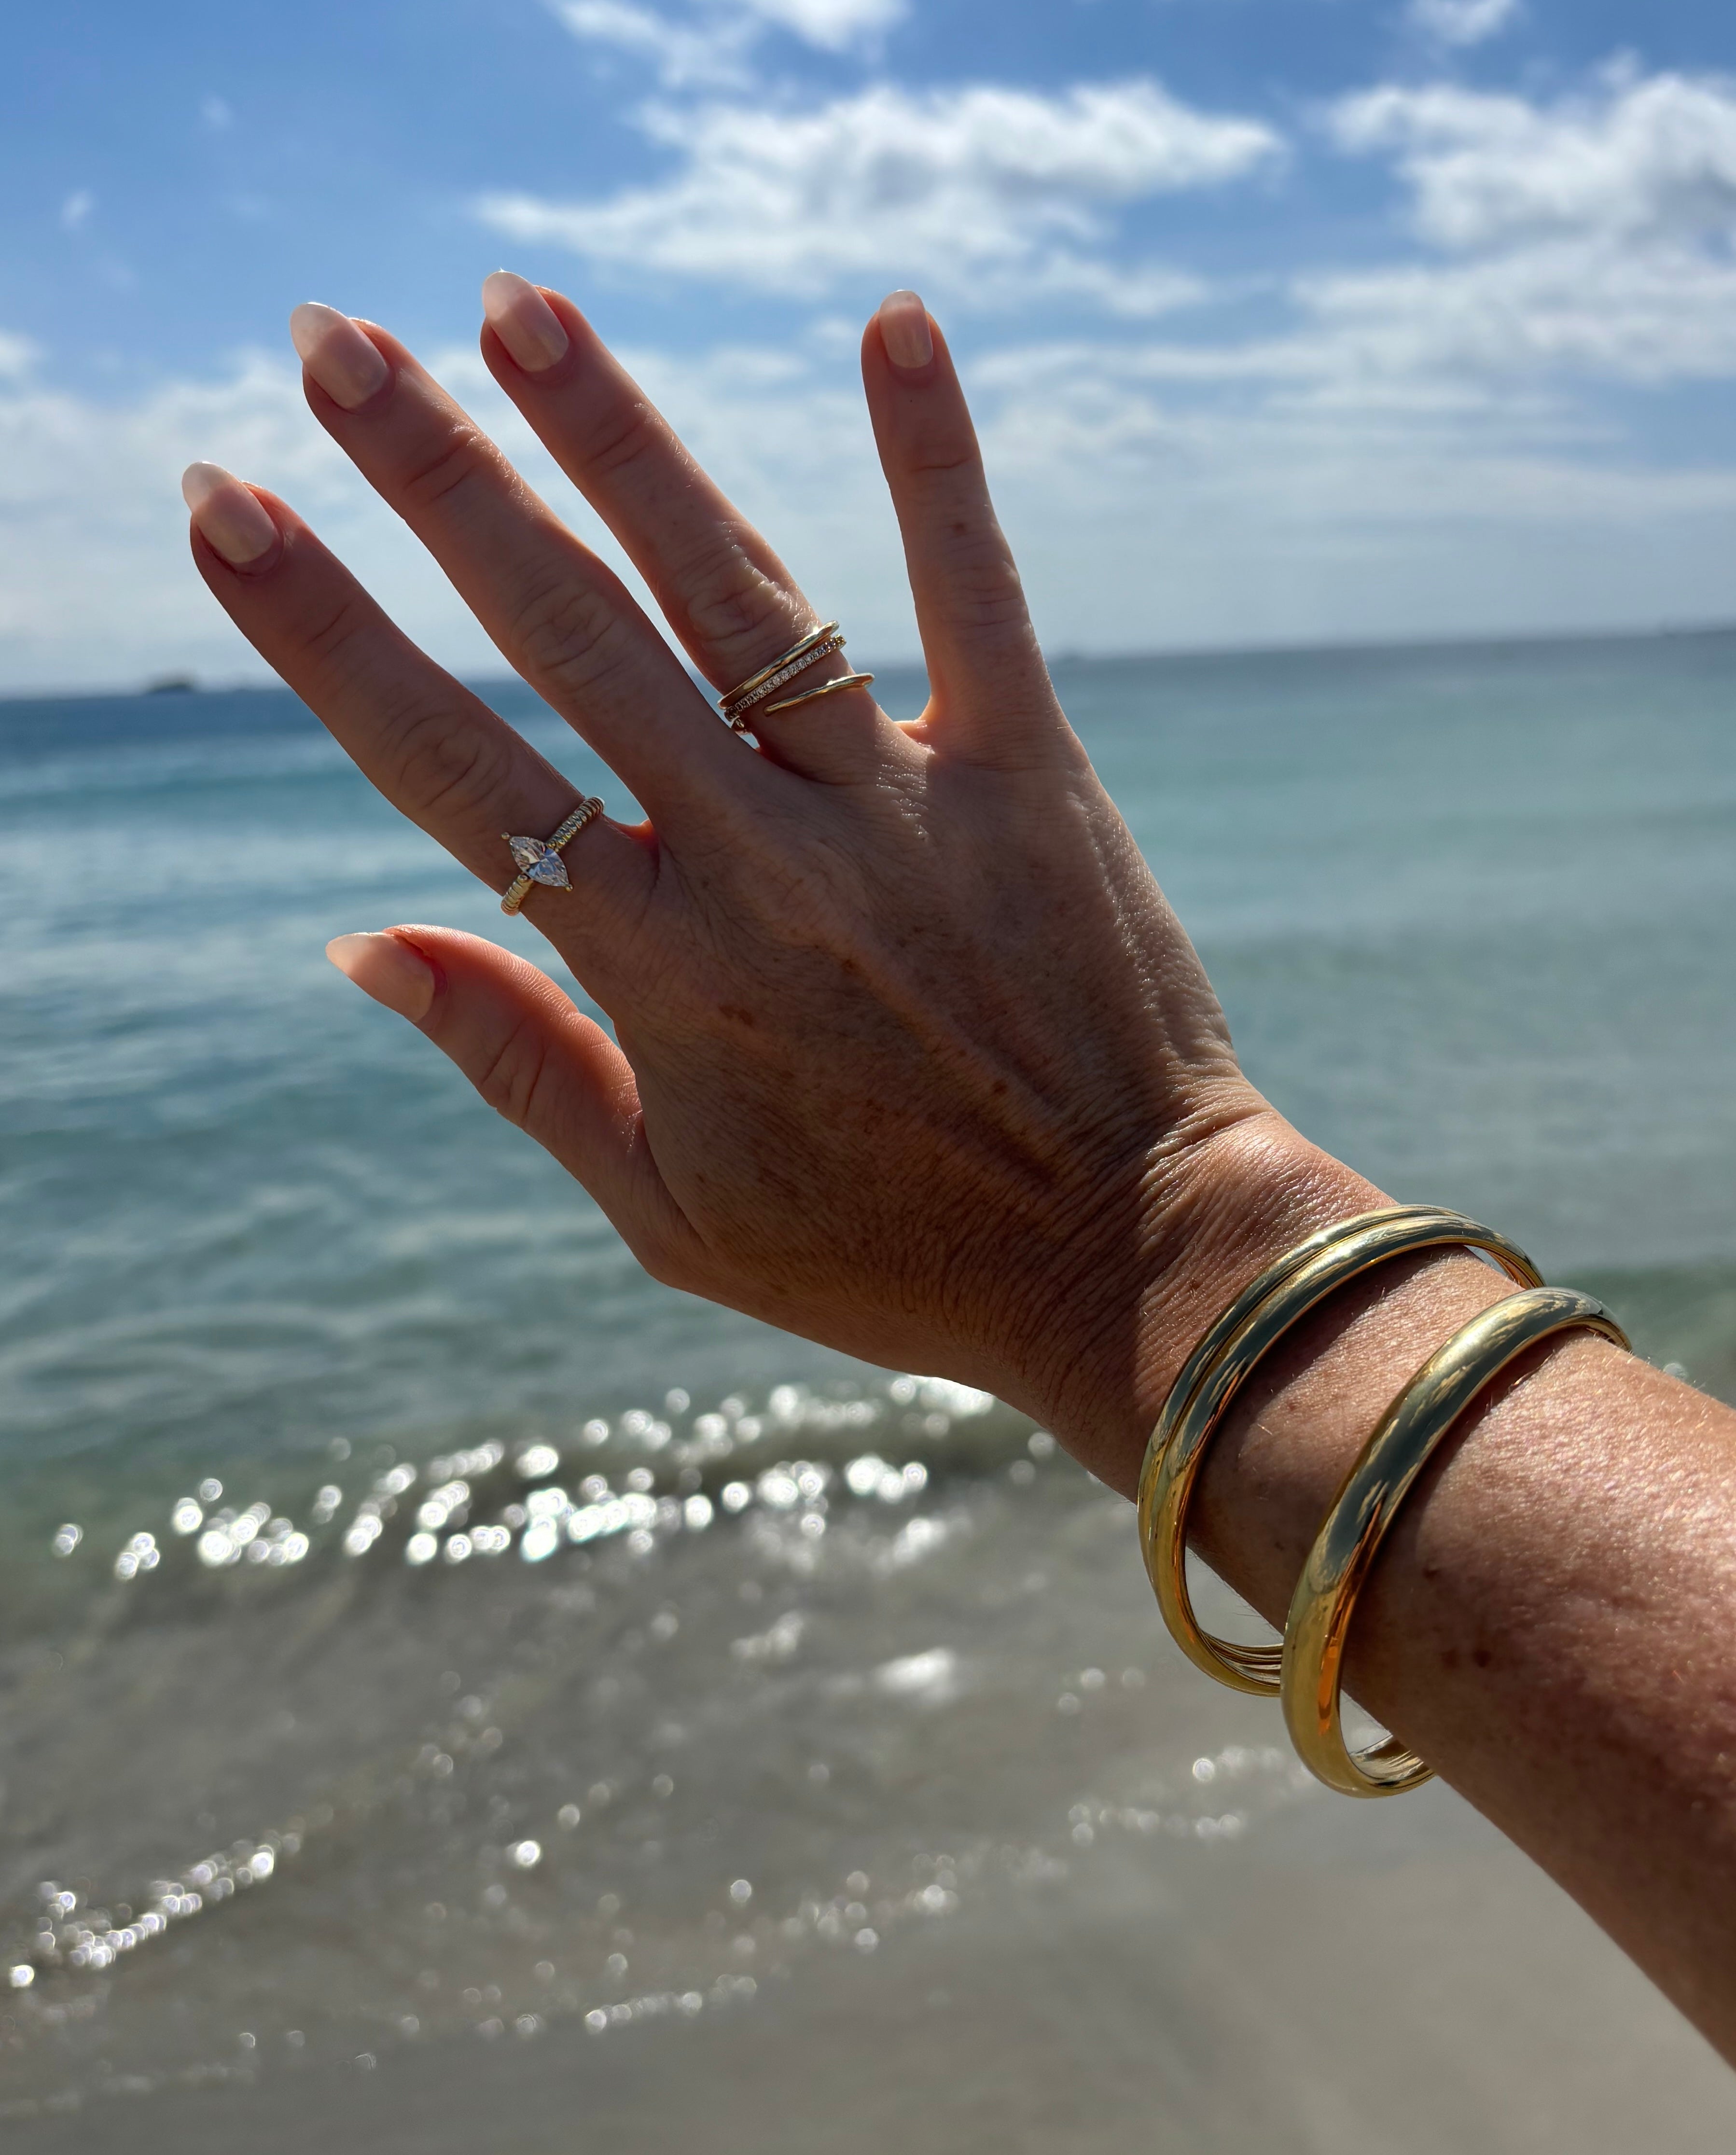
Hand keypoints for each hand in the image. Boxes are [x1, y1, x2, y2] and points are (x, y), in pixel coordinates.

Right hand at [182, 279, 1336, 1484]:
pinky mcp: (1035, 781)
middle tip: (338, 342)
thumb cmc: (887, 1254)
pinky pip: (976, 596)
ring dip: (623, 440)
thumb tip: (365, 942)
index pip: (455, 773)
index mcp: (662, 975)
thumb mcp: (672, 1211)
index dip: (329, 637)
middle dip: (441, 482)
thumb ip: (521, 1066)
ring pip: (739, 595)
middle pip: (573, 641)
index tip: (234, 512)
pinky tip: (893, 319)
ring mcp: (902, 814)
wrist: (1122, 1262)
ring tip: (521, 307)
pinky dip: (935, 461)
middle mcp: (765, 868)